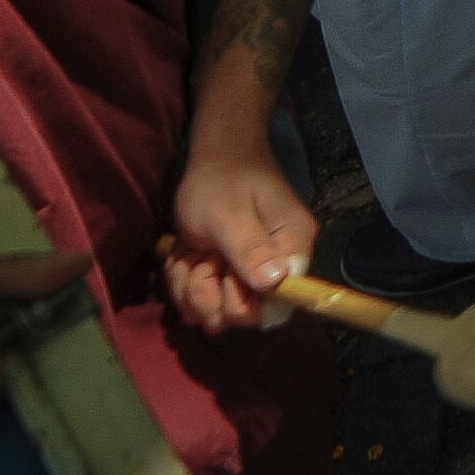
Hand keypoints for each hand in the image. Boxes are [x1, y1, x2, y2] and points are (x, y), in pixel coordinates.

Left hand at [160, 144, 315, 333]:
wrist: (213, 160)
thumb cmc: (223, 179)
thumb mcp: (230, 212)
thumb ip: (249, 248)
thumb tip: (274, 285)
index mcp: (291, 249)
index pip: (283, 302)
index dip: (248, 302)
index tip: (225, 276)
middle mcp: (276, 269)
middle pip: (245, 315)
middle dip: (210, 294)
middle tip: (203, 258)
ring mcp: (248, 275)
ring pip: (216, 313)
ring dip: (191, 288)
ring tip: (191, 253)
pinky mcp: (226, 277)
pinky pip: (199, 303)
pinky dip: (183, 284)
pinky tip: (185, 257)